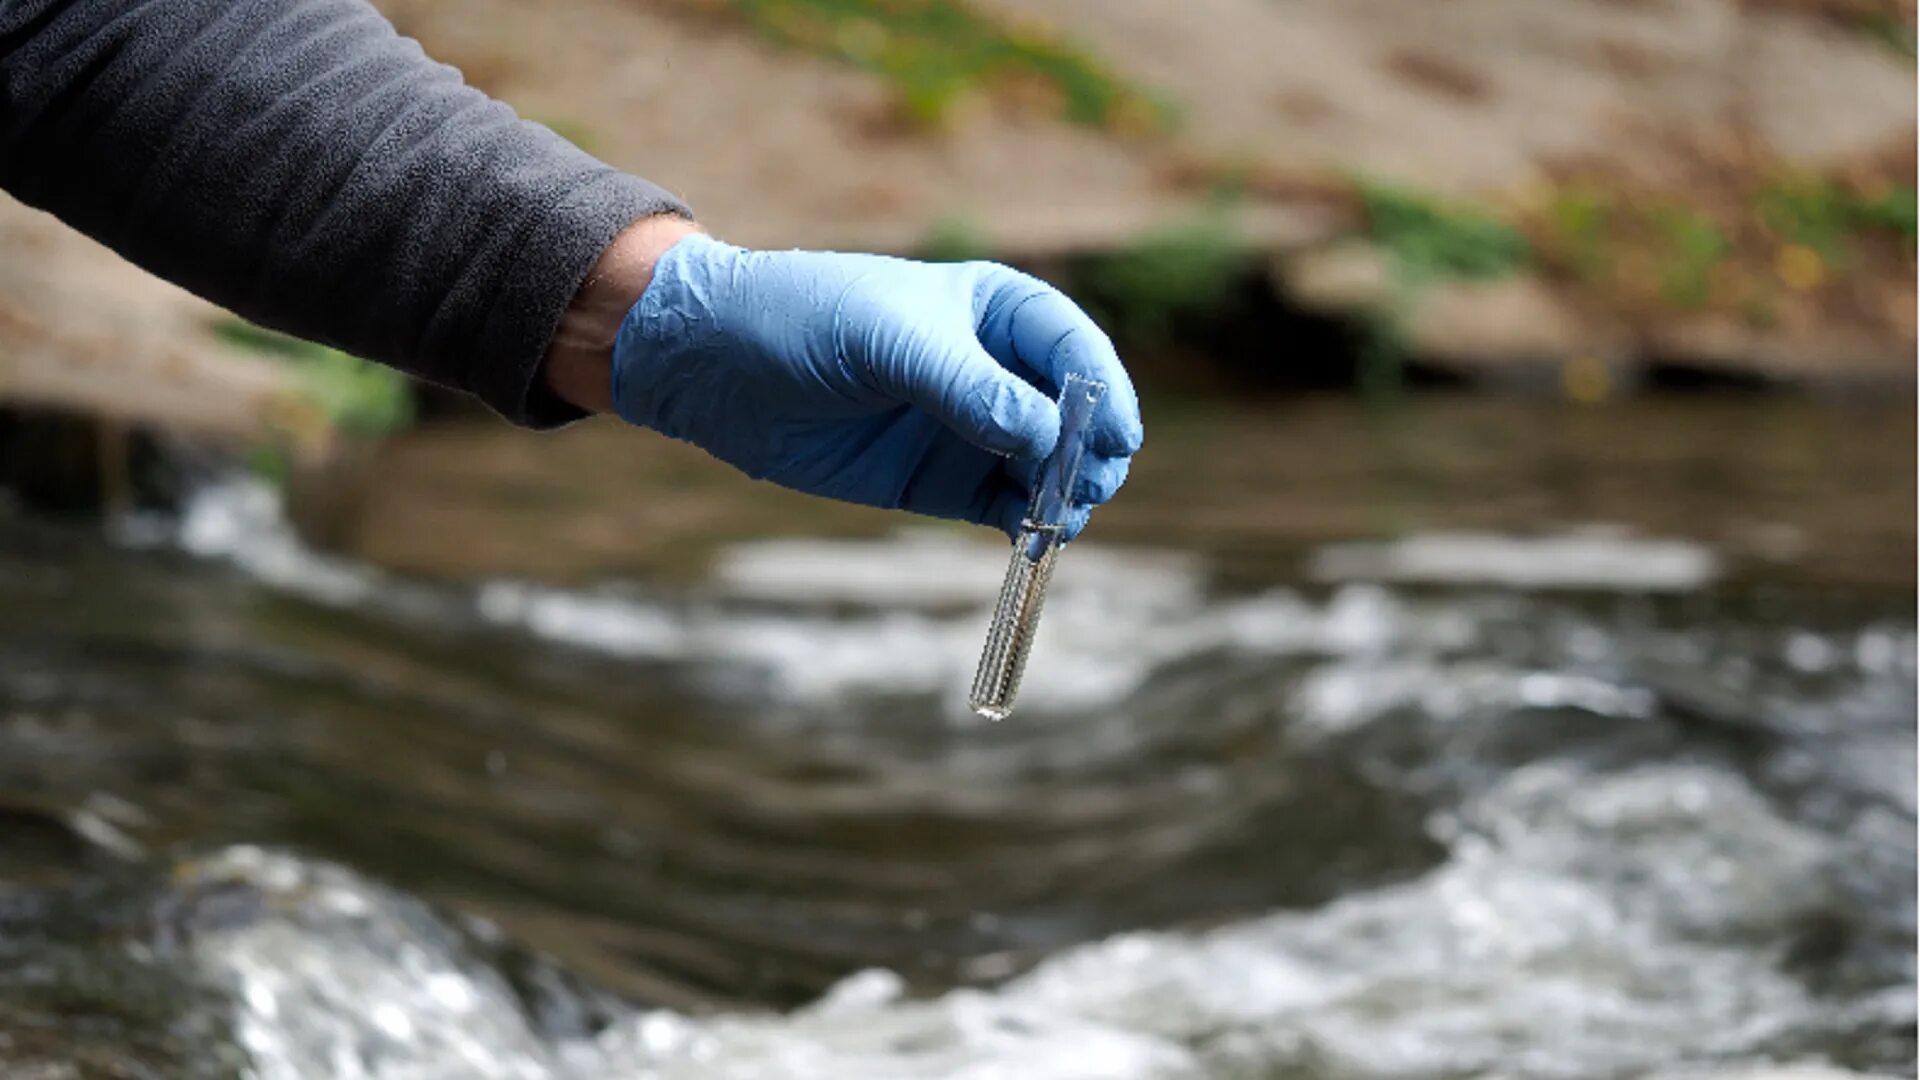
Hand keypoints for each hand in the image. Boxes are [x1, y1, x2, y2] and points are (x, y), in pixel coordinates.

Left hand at [606, 233, 1142, 537]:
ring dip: (1065, 493)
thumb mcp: (887, 341)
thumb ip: (968, 387)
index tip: (1113, 436)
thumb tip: (1048, 436)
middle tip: (1088, 485)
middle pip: (1075, 414)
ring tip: (1057, 516)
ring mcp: (971, 428)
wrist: (716, 367)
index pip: (1073, 347)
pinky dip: (1027, 522)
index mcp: (994, 310)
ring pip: (1047, 466)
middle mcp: (994, 368)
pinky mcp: (941, 480)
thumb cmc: (802, 319)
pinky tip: (1031, 536)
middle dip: (1091, 450)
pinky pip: (1005, 505)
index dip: (1102, 391)